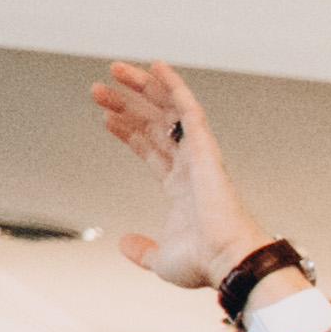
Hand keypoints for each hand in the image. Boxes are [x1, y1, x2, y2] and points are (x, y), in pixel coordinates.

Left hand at [91, 61, 265, 293]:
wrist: (229, 260)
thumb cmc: (207, 264)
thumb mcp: (162, 260)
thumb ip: (143, 250)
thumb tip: (126, 244)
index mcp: (184, 190)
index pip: (151, 150)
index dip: (128, 132)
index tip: (108, 118)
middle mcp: (192, 168)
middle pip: (155, 125)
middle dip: (126, 105)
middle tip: (100, 90)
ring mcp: (199, 156)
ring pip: (169, 111)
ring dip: (142, 89)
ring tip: (115, 72)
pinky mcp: (206, 148)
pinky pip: (188, 109)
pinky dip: (173, 87)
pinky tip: (156, 67)